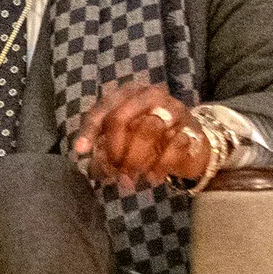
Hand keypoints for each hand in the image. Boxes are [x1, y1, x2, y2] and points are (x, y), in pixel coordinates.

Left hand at [72, 82, 215, 192]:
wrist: (190, 145)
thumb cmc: (147, 139)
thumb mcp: (122, 139)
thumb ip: (102, 145)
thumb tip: (84, 157)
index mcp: (128, 93)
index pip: (103, 110)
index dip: (89, 131)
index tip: (80, 151)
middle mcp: (150, 96)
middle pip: (120, 118)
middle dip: (113, 149)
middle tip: (113, 170)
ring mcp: (174, 110)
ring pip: (148, 130)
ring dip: (135, 160)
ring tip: (130, 180)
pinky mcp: (192, 128)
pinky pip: (173, 146)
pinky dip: (160, 166)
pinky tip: (152, 178)